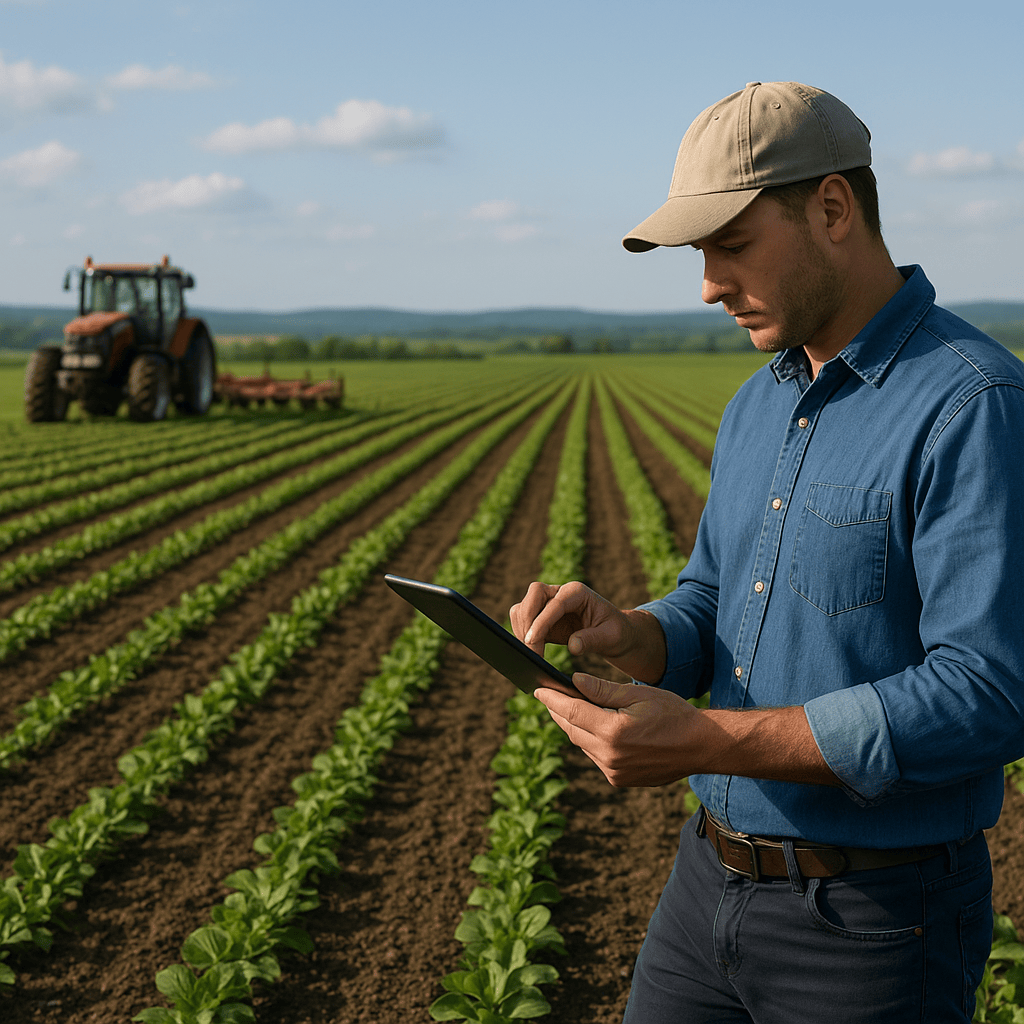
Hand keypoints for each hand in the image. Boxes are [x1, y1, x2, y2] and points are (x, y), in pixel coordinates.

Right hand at [510, 580, 665, 682]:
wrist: (615, 633)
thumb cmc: (616, 631)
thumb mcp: (611, 636)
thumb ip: (593, 639)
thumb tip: (574, 646)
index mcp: (578, 592)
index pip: (554, 603)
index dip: (541, 621)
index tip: (532, 641)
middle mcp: (561, 593)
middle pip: (533, 595)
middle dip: (527, 621)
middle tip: (529, 648)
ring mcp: (549, 603)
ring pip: (524, 607)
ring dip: (522, 629)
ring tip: (531, 653)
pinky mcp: (542, 618)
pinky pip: (523, 622)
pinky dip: (522, 635)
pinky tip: (531, 651)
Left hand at [535, 672, 701, 786]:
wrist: (701, 746)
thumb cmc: (673, 713)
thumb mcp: (638, 694)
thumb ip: (602, 689)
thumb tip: (573, 680)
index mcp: (614, 731)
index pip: (572, 711)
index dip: (552, 699)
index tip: (537, 688)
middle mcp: (610, 756)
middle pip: (572, 730)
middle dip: (559, 711)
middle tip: (548, 695)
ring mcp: (614, 771)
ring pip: (582, 744)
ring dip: (574, 727)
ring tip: (567, 708)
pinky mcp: (619, 780)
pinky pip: (595, 757)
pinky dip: (590, 741)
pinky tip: (591, 727)